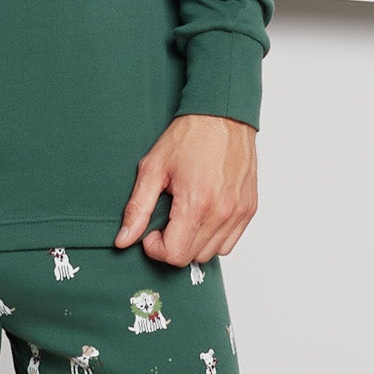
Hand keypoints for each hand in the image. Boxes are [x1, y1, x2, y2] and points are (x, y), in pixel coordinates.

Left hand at [113, 113, 257, 266]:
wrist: (223, 115)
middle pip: (192, 257)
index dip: (156, 248)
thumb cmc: (189, 137)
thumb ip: (138, 208)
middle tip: (166, 221)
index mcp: (196, 203)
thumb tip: (124, 239)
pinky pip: (229, 242)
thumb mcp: (153, 168)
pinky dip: (213, 238)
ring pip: (211, 253)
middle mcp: (222, 212)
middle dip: (172, 245)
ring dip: (193, 243)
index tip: (152, 231)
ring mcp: (239, 212)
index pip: (175, 255)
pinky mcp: (249, 209)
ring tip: (185, 216)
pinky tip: (203, 216)